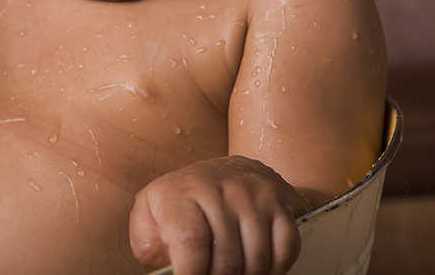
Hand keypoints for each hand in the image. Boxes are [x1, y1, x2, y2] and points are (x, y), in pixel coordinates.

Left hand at [129, 156, 301, 274]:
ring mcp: (253, 196)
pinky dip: (274, 269)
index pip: (191, 241)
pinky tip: (255, 266)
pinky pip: (286, 251)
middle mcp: (220, 190)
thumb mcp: (150, 213)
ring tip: (229, 272)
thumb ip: (148, 243)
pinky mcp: (278, 204)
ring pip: (257, 260)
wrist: (224, 170)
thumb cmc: (185, 199)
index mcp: (182, 194)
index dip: (191, 272)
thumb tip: (167, 267)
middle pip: (227, 259)